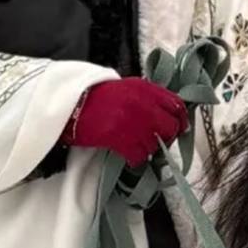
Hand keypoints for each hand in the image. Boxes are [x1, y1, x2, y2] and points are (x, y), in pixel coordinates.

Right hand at [61, 78, 188, 166]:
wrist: (67, 103)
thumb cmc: (95, 97)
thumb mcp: (125, 88)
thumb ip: (147, 97)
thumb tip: (168, 114)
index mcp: (145, 88)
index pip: (176, 105)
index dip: (181, 120)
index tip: (179, 129)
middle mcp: (141, 102)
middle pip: (170, 127)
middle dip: (165, 138)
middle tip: (155, 142)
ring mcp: (130, 120)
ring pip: (154, 144)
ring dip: (148, 150)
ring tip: (136, 148)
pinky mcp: (118, 136)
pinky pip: (138, 155)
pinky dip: (135, 159)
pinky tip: (128, 156)